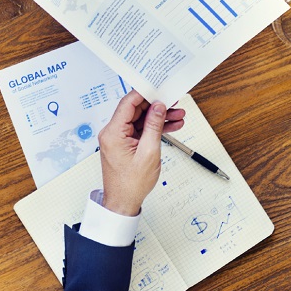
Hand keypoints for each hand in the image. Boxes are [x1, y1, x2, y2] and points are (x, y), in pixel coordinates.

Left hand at [98, 90, 185, 215]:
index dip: (145, 93)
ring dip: (159, 118)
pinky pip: (140, 130)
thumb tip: (158, 107)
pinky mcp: (124, 144)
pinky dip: (154, 128)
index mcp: (113, 132)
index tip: (159, 88)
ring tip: (178, 116)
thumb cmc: (131, 184)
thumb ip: (153, 126)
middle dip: (156, 106)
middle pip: (135, 110)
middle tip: (174, 103)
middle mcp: (112, 133)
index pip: (128, 103)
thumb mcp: (149, 152)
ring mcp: (118, 138)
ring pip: (140, 119)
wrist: (124, 202)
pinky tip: (170, 126)